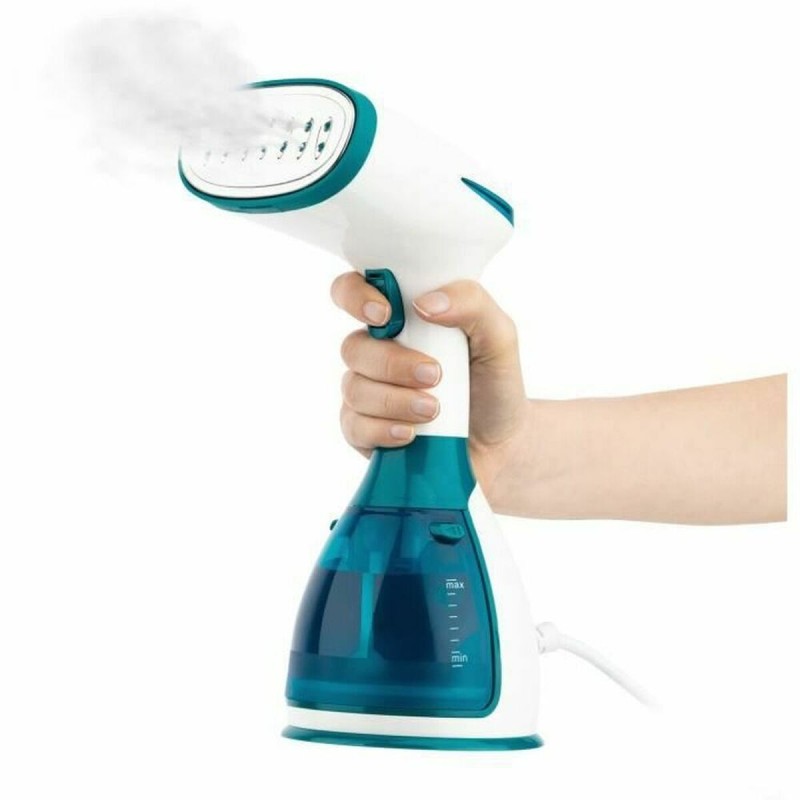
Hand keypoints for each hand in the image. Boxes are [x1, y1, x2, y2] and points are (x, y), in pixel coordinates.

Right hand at [331, 272, 528, 505]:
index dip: (356, 296)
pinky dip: (384, 430)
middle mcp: (376, 351)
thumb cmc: (494, 384)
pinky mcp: (363, 431)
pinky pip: (354, 427)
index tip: (386, 315)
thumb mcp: (499, 337)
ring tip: (434, 410)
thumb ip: (472, 304)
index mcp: (401, 318)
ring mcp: (366, 392)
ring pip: (355, 389)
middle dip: (393, 364)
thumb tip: (425, 303)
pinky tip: (411, 434)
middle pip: (353, 347)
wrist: (499, 445)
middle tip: (435, 375)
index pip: (352, 290)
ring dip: (396, 400)